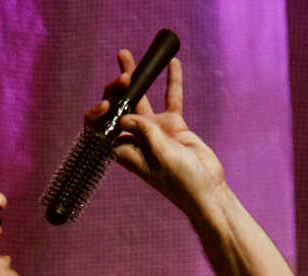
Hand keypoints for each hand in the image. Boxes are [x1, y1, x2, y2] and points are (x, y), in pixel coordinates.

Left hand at [89, 51, 226, 211]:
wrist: (208, 190)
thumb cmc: (183, 182)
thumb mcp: (163, 157)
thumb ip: (146, 133)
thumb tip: (124, 116)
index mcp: (127, 151)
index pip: (103, 128)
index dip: (100, 114)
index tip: (107, 104)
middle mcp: (136, 139)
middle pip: (119, 108)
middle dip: (116, 89)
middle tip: (124, 75)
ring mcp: (155, 131)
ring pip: (140, 99)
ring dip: (134, 77)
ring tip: (125, 55)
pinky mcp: (173, 126)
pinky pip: (171, 99)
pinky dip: (171, 82)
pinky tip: (172, 64)